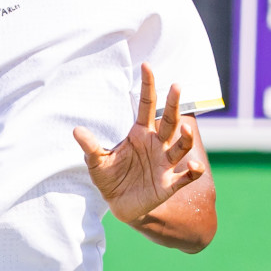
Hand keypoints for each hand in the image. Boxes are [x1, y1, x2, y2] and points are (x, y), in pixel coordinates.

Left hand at [73, 64, 204, 223]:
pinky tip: (194, 166)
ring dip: (185, 137)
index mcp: (139, 133)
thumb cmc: (109, 178)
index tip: (146, 66)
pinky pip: (185, 176)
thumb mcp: (96, 162)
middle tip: (177, 86)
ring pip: (180, 145)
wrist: (119, 204)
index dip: (147, 86)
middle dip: (173, 104)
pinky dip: (192, 171)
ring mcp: (165, 163)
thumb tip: (76, 130)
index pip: (146, 105)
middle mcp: (156, 144)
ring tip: (184, 128)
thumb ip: (90, 146)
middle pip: (168, 120)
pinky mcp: (169, 184)